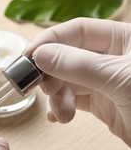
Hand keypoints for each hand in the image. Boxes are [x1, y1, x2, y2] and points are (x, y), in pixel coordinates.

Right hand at [25, 17, 130, 146]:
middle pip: (66, 57)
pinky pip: (72, 100)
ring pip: (66, 81)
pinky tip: (58, 117)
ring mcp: (105, 82)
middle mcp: (110, 59)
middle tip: (47, 90)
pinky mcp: (102, 104)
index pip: (77, 31)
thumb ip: (78, 65)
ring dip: (57, 98)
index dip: (50, 41)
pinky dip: (61, 108)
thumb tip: (40, 55)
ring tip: (63, 114)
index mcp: (122, 40)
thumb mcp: (118, 80)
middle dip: (53, 75)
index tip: (29, 57)